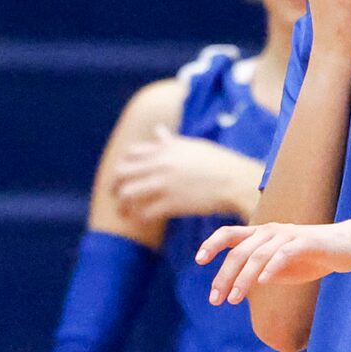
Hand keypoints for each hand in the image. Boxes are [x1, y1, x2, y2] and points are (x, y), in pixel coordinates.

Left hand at [110, 125, 262, 225]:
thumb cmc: (218, 163)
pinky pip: (143, 212)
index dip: (124, 166)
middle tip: (116, 195)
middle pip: (122, 173)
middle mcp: (160, 163)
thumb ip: (170, 141)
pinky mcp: (170, 202)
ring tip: (124, 212)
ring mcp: (164, 183)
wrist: (235, 181)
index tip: (124, 176)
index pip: (131, 154)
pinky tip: (139, 221)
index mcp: (164, 149)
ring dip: (122, 205)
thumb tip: (157, 131)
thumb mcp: (192, 146)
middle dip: (115, 185)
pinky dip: (137, 218)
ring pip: (128, 193)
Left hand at [196, 218, 350, 306]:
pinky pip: (284, 254)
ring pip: (257, 255)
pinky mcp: (307, 242)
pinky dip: (271, 267)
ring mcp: (289, 235)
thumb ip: (259, 272)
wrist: (350, 246)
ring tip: (234, 299)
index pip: (229, 234)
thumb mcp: (280, 267)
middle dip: (223, 276)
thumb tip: (237, 286)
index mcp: (262, 235)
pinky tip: (262, 283)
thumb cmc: (313, 256)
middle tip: (216, 300)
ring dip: (242, 278)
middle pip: (238, 251)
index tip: (198, 261)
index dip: (212, 244)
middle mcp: (271, 231)